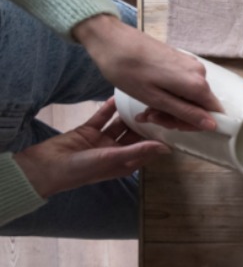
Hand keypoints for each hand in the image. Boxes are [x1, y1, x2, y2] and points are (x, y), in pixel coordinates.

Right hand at [13, 98, 171, 197]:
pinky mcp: (88, 130)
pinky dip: (109, 108)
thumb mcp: (113, 159)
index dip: (158, 139)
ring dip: (128, 114)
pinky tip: (118, 97)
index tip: (171, 124)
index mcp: (125, 163)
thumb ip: (138, 151)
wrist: (47, 166)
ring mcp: (102, 140)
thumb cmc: (82, 169)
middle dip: (145, 124)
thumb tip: (165, 148)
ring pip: (119, 124)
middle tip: (157, 107)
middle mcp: (116, 152)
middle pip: (135, 135)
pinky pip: (102, 117)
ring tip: (140, 100)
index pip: (147, 150)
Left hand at [73, 13, 222, 130]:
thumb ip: (186, 112)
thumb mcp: (155, 99)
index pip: (213, 114)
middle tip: (149, 117)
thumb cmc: (127, 70)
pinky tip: (149, 94)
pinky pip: (183, 84)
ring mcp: (190, 64)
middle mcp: (200, 72)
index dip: (194, 125)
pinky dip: (169, 94)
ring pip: (189, 96)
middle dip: (177, 116)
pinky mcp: (180, 59)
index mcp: (197, 84)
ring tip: (145, 108)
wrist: (111, 39)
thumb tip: (212, 125)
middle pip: (200, 105)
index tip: (169, 124)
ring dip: (170, 106)